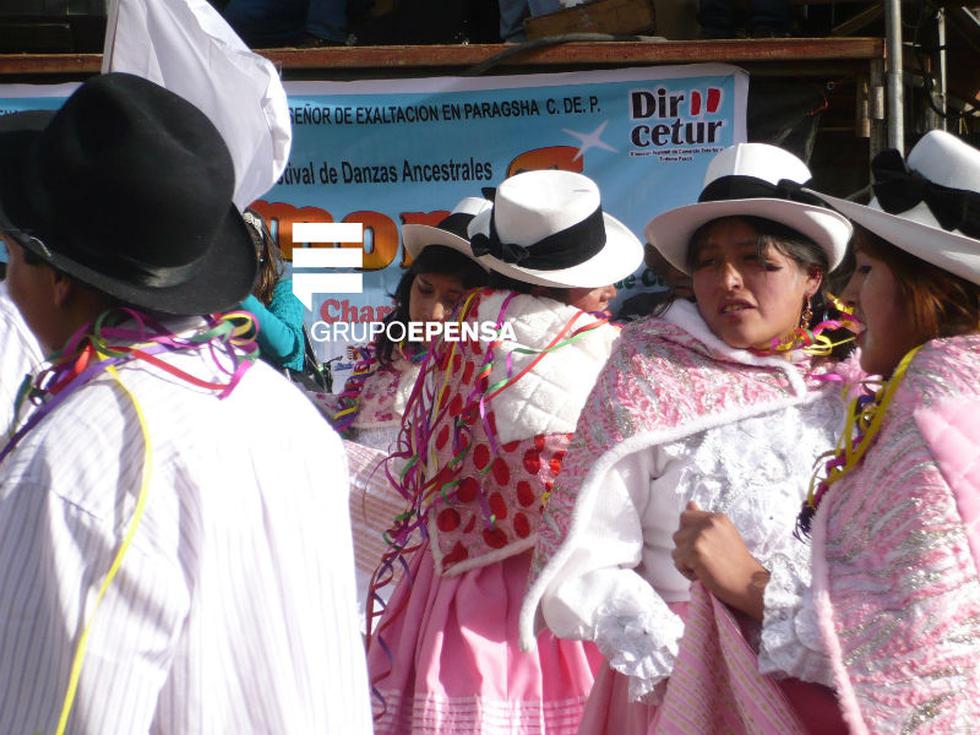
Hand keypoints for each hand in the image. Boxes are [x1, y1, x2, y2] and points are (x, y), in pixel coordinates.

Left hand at [671, 501, 769, 620]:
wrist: (749, 584)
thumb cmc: (737, 563)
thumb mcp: (723, 535)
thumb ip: (704, 521)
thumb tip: (690, 503)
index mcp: (717, 517)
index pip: (686, 517)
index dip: (688, 534)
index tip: (702, 547)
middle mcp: (708, 523)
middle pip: (678, 533)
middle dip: (686, 549)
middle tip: (704, 560)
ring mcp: (701, 537)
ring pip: (676, 548)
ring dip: (685, 561)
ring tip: (704, 568)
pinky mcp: (695, 552)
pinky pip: (677, 561)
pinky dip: (686, 571)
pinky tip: (701, 574)